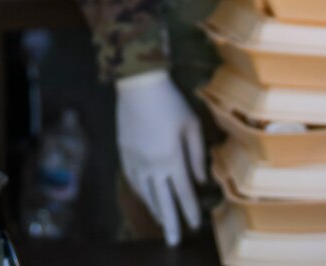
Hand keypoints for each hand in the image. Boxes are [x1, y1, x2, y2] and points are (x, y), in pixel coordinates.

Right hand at [114, 69, 204, 245]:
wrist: (138, 85)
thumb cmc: (170, 102)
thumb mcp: (192, 125)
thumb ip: (197, 154)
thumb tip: (201, 179)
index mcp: (171, 158)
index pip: (183, 192)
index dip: (190, 211)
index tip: (195, 226)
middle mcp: (152, 165)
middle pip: (162, 200)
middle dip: (171, 222)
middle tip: (173, 241)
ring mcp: (135, 160)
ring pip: (145, 193)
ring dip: (155, 210)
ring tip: (163, 223)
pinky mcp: (124, 153)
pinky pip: (132, 180)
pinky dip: (140, 193)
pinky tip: (145, 198)